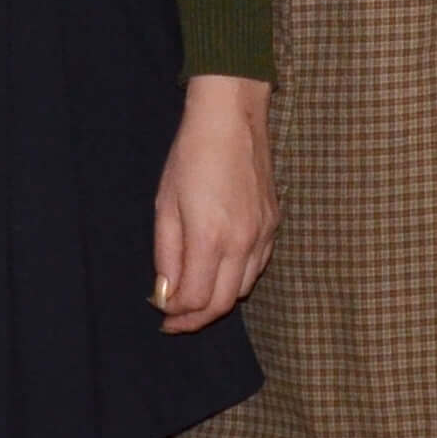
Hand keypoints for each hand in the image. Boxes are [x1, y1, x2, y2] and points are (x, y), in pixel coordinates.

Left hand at [154, 75, 276, 332]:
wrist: (232, 118)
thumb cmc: (190, 155)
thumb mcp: (166, 205)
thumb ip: (167, 254)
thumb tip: (166, 294)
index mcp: (211, 238)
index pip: (197, 299)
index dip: (178, 314)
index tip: (162, 315)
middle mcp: (243, 243)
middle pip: (224, 303)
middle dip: (197, 317)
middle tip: (175, 319)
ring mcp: (263, 234)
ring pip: (244, 288)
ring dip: (219, 300)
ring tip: (195, 297)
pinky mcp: (274, 223)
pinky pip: (258, 266)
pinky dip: (238, 279)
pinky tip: (220, 271)